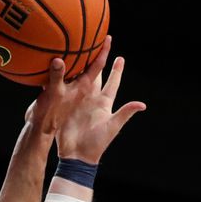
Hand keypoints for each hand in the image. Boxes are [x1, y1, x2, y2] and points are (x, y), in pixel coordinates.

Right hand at [29, 38, 144, 162]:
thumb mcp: (112, 127)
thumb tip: (142, 105)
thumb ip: (125, 113)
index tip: (120, 57)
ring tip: (78, 50)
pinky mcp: (65, 107)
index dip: (117, 70)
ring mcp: (77, 102)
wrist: (77, 156)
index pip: (112, 83)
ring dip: (78, 66)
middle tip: (98, 45)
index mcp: (104, 103)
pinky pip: (64, 90)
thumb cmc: (97, 144)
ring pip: (78, 79)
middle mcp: (91, 100)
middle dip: (97, 61)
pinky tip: (57, 67)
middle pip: (95, 76)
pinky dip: (61, 79)